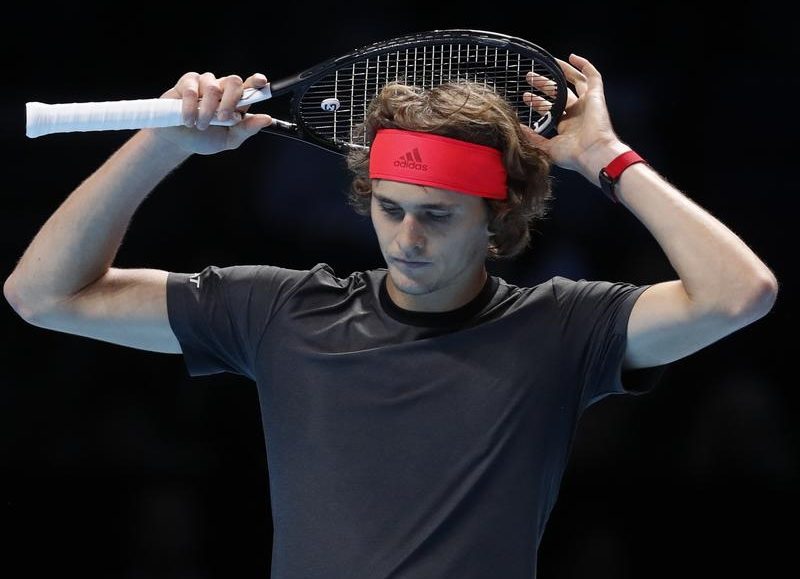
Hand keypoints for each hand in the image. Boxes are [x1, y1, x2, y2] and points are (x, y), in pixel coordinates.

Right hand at [146, 71, 273, 154]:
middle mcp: (222, 88)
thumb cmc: (206, 138)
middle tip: (222, 119)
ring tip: (201, 125)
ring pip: (212, 88)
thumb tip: (267, 119)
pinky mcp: (186, 83)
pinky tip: (188, 120)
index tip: (261, 82)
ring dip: (207, 111)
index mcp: (236, 100)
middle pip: (233, 82)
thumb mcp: (230, 139)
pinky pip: (191, 90)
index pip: (249, 86)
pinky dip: (190, 108)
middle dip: (229, 101)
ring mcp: (204, 83)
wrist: (180, 142)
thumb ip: (247, 129)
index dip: (256, 81)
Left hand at [521, 54, 627, 184]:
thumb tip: (517, 128)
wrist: (592, 153)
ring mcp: (587, 104)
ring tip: (548, 63)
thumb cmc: (572, 155)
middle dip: (544, 85)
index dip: (538, 102)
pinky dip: (584, 65)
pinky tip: (571, 57)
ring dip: (562, 72)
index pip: (550, 110)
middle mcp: (577, 114)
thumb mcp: (546, 147)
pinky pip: (593, 76)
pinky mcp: (596, 96)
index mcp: (567, 126)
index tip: (525, 96)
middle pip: (560, 94)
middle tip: (529, 77)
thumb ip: (532, 137)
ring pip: (575, 82)